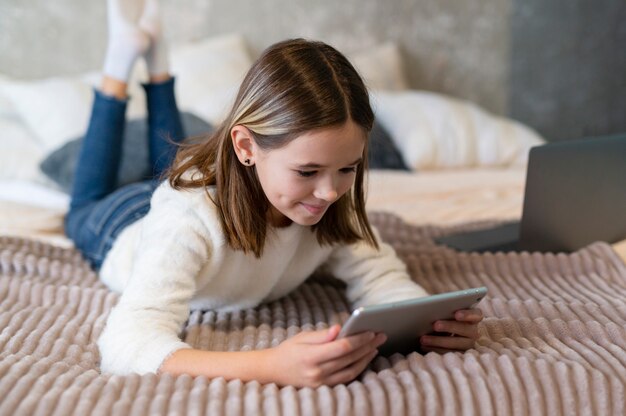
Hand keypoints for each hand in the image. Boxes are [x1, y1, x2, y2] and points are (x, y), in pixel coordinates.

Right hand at [263, 324, 386, 387]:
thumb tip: (340, 328)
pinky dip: (358, 368)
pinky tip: (365, 358)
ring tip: (376, 346)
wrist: (273, 372)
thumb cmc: (288, 351)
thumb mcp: (302, 338)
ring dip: (366, 358)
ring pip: (351, 370)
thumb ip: (322, 335)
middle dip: (367, 346)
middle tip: (380, 335)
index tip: (370, 331)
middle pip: (349, 358)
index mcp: (310, 357)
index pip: (341, 348)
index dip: (358, 339)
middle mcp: (317, 372)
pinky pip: (346, 378)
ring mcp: (321, 383)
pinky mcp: (324, 388)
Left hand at [419, 308, 482, 352]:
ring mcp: (468, 345)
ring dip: (438, 341)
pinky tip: (424, 346)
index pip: (476, 314)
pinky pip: (448, 353)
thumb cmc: (443, 316)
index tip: (457, 314)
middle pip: (465, 329)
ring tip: (423, 339)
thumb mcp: (445, 311)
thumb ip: (443, 308)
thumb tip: (431, 307)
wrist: (440, 332)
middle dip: (449, 327)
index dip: (467, 314)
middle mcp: (473, 331)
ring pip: (456, 344)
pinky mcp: (459, 355)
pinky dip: (435, 349)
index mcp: (473, 317)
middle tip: (435, 325)